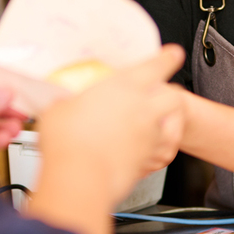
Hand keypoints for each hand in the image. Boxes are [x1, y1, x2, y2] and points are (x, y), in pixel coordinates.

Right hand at [36, 45, 185, 202]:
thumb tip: (62, 104)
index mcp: (124, 86)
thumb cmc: (68, 141)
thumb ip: (67, 103)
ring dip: (164, 125)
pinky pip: (159, 153)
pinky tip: (139, 151)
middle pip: (174, 97)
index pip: (157, 65)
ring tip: (151, 126)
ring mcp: (148, 137)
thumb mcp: (59, 109)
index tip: (172, 54)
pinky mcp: (147, 161)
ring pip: (171, 127)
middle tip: (162, 94)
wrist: (80, 179)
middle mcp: (142, 109)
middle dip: (171, 94)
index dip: (167, 58)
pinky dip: (153, 151)